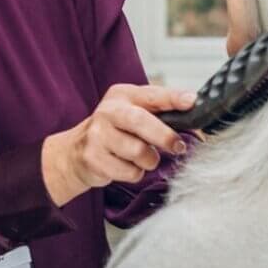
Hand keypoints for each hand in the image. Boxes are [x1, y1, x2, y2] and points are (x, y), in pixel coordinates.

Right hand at [41, 84, 195, 206]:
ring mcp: (98, 135)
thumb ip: (160, 110)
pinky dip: (134, 173)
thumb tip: (192, 111)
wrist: (75, 153)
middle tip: (178, 146)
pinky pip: (128, 171)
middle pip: (141, 122)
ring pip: (138, 151)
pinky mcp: (93, 158)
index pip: (151, 94)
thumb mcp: (132, 112)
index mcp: (122, 95)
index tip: (191, 102)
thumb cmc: (114, 131)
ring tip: (143, 157)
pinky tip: (125, 165)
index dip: (172, 98)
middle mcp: (108, 111)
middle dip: (164, 136)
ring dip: (149, 160)